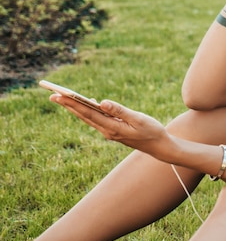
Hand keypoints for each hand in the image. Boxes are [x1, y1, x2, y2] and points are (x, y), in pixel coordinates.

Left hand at [51, 94, 173, 161]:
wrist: (158, 146)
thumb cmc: (151, 131)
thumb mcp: (138, 119)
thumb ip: (120, 111)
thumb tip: (102, 102)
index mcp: (112, 128)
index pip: (88, 113)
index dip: (73, 104)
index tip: (59, 95)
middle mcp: (107, 131)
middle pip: (83, 116)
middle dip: (68, 105)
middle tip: (52, 95)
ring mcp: (109, 132)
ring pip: (88, 118)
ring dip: (75, 108)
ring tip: (62, 98)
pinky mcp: (112, 130)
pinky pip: (95, 119)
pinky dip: (87, 111)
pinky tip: (86, 103)